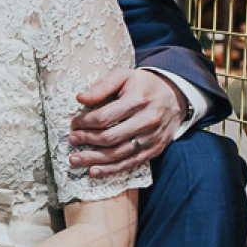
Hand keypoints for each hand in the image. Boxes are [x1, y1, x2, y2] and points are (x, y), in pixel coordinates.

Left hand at [70, 68, 186, 175]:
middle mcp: (147, 120)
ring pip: (119, 154)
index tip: (74, 124)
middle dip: (87, 140)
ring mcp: (152, 137)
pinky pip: (131, 163)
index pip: (105, 117)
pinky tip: (94, 170)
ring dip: (94, 159)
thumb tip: (80, 99)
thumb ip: (102, 87)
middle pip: (110, 137)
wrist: (175, 94)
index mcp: (138, 100)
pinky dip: (111, 169)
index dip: (85, 123)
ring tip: (75, 160)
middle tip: (72, 140)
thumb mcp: (123, 76)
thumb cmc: (143, 85)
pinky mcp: (156, 149)